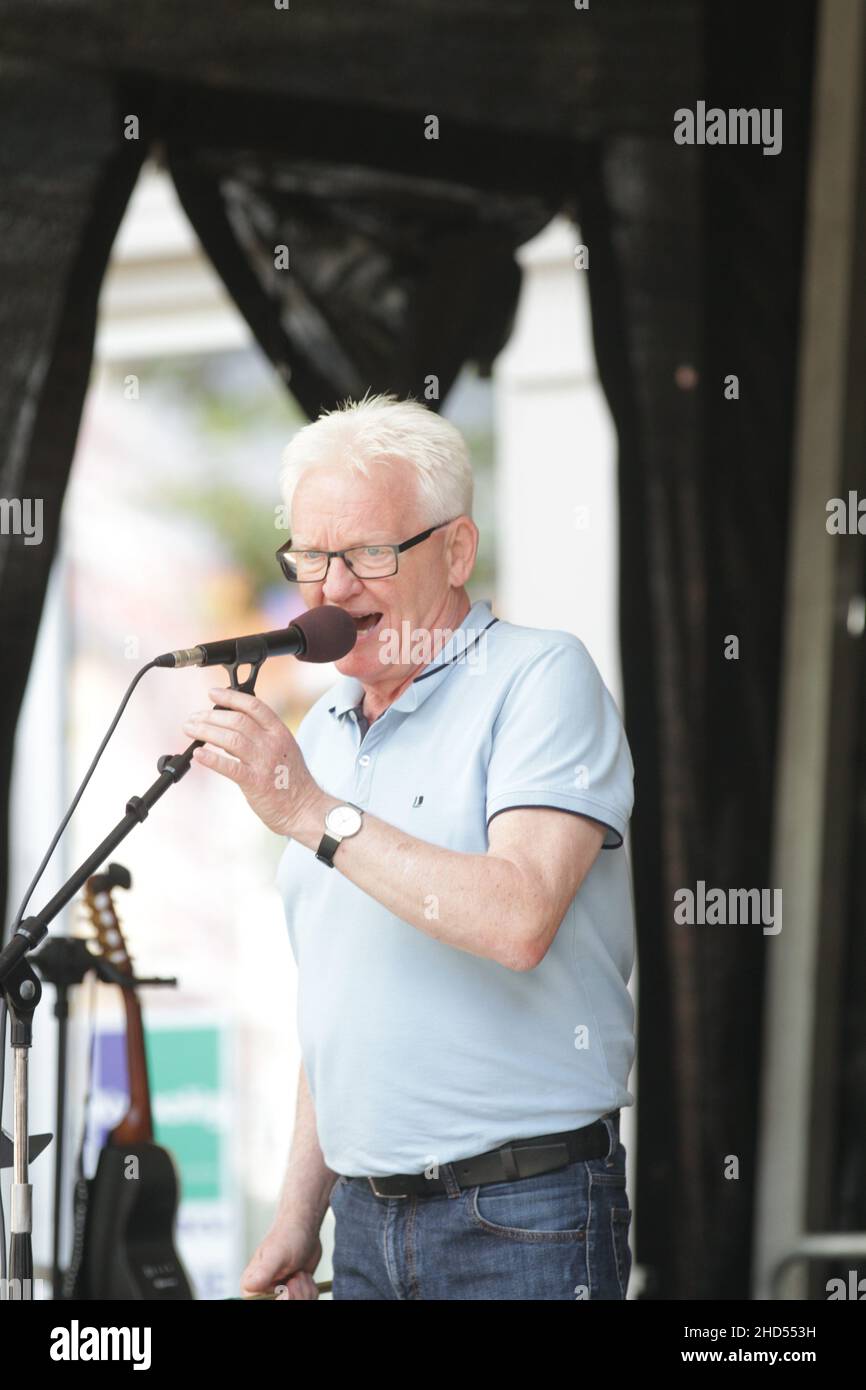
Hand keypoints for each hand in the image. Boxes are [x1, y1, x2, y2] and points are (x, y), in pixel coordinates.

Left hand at [182, 687, 322, 836]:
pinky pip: (229, 767)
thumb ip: (263, 735)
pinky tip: (198, 754)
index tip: (212, 693)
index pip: (254, 706)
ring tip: (190, 730)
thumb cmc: (291, 780)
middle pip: (238, 720)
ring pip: (231, 739)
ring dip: (206, 732)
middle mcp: (272, 743)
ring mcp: (264, 762)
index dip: (231, 697)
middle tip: (193, 718)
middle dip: (211, 716)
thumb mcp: (284, 748)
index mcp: (279, 732)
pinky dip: (211, 759)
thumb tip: (231, 725)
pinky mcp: (255, 782)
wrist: (304, 808)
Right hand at [241, 1226, 322, 1301]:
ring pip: (299, 1304)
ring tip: (299, 1272)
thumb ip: (263, 1272)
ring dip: (305, 1290)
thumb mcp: (276, 1254)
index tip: (288, 1285)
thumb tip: (249, 1287)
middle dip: (296, 1294)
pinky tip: (305, 1275)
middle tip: (296, 1275)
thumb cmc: (288, 1235)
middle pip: (285, 1306)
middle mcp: (264, 1293)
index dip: (282, 1299)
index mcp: (251, 1287)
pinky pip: (307, 1301)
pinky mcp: (294, 1293)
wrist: (304, 1228)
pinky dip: (310, 1289)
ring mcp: (280, 1294)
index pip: (265, 1305)